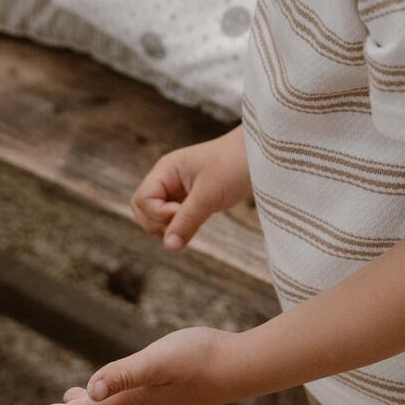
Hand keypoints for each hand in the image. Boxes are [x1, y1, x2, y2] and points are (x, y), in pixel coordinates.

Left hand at [38, 327, 244, 404]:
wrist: (242, 367)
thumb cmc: (201, 359)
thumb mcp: (158, 360)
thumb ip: (124, 374)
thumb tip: (90, 391)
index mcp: (136, 399)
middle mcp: (147, 404)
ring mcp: (164, 400)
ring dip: (100, 403)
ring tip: (85, 397)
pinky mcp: (178, 391)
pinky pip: (140, 399)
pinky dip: (122, 395)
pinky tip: (130, 387)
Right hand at [131, 127, 250, 250]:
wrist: (262, 157)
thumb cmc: (235, 166)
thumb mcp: (209, 195)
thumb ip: (186, 221)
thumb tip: (169, 247)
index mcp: (166, 170)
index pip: (142, 200)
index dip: (158, 214)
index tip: (183, 211)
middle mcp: (168, 179)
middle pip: (143, 210)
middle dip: (158, 224)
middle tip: (185, 223)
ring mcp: (179, 189)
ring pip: (157, 217)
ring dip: (169, 228)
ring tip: (192, 224)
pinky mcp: (192, 198)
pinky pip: (175, 218)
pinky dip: (181, 226)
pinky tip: (196, 225)